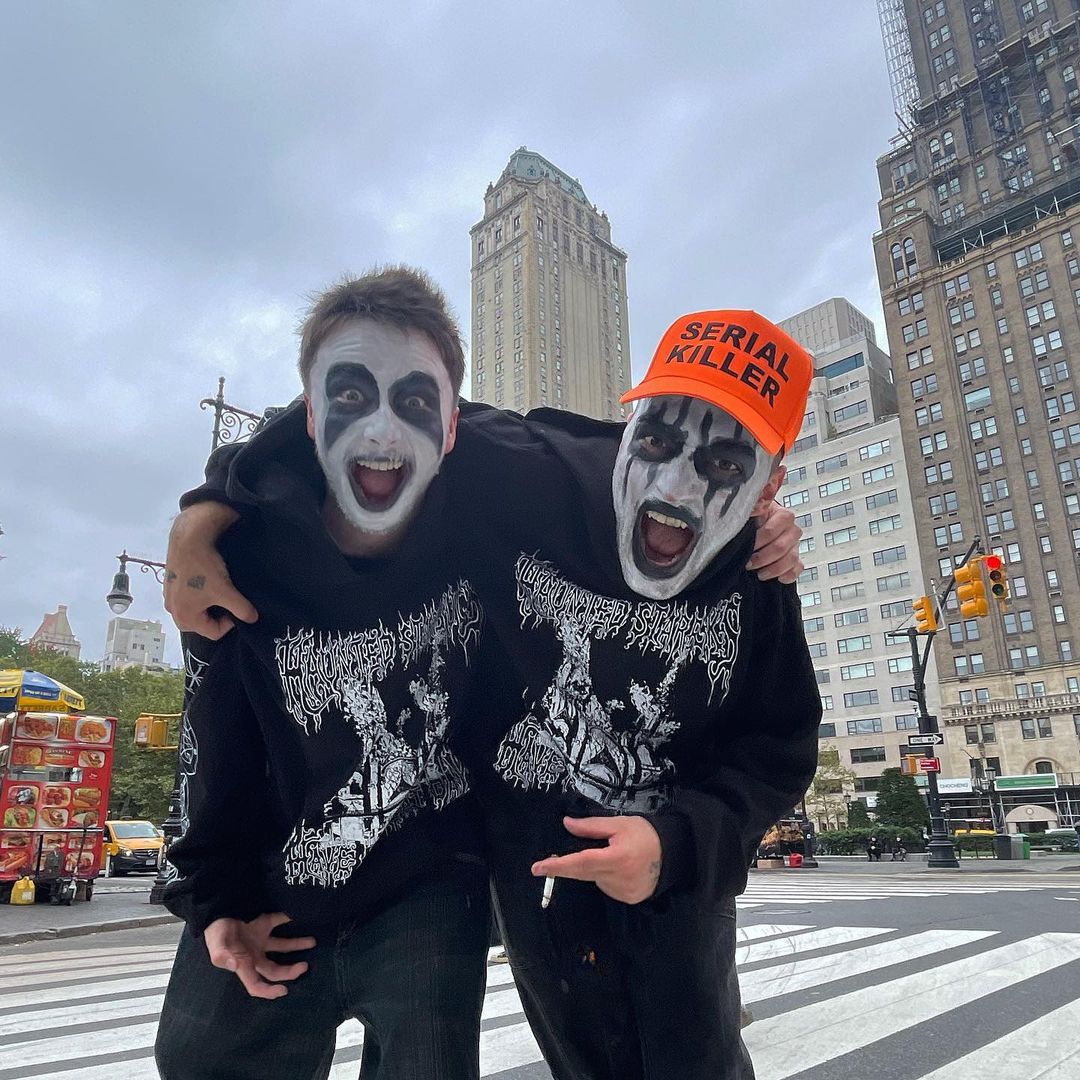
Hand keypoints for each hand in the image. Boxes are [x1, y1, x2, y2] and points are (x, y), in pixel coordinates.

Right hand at [164, 502, 256, 638]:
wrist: (189, 539)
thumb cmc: (205, 570)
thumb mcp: (226, 592)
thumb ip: (242, 609)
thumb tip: (252, 618)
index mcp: (184, 618)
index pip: (214, 633)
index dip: (230, 623)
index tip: (237, 607)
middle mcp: (172, 610)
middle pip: (201, 624)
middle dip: (216, 615)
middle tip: (228, 600)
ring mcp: (169, 596)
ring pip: (194, 609)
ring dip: (207, 604)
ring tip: (218, 590)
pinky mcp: (169, 583)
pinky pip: (187, 597)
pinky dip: (198, 594)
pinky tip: (207, 580)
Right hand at [203, 913, 315, 999]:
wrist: (216, 909)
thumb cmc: (216, 930)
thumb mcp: (216, 945)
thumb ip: (223, 955)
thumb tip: (234, 965)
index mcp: (243, 964)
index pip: (256, 985)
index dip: (269, 991)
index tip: (285, 990)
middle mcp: (254, 955)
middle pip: (274, 970)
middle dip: (289, 971)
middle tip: (305, 966)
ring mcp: (260, 939)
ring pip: (282, 946)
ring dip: (297, 945)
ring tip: (312, 942)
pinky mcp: (263, 923)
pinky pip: (280, 921)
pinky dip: (290, 919)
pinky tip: (300, 916)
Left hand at [530, 816, 661, 904]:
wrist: (673, 854)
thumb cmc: (644, 834)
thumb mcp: (618, 824)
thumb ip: (590, 826)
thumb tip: (566, 824)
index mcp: (616, 858)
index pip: (581, 862)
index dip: (558, 866)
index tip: (538, 868)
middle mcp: (619, 878)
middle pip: (583, 873)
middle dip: (568, 866)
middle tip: (552, 861)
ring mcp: (624, 892)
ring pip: (595, 880)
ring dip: (594, 870)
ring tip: (614, 856)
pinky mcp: (629, 899)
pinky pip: (607, 887)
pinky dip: (606, 878)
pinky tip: (621, 868)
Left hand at [748, 497, 802, 583]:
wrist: (757, 529)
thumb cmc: (754, 520)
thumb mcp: (751, 511)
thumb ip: (754, 506)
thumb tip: (757, 506)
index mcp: (782, 515)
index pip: (772, 530)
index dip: (759, 540)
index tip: (748, 547)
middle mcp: (791, 530)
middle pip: (781, 547)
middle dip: (762, 558)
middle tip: (748, 563)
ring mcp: (795, 546)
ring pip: (791, 559)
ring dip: (773, 569)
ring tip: (759, 573)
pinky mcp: (796, 560)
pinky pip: (798, 569)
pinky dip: (788, 575)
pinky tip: (778, 578)